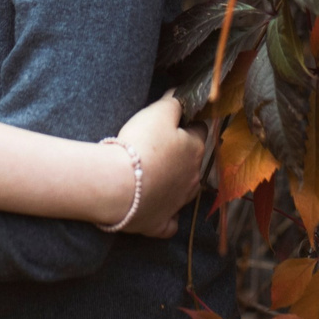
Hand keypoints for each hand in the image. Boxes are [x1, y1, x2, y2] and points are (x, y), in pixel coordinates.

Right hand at [108, 93, 205, 235]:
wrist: (118, 185)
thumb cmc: (140, 144)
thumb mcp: (157, 112)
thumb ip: (173, 102)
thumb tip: (181, 95)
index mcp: (194, 149)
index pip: (200, 130)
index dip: (188, 124)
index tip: (174, 121)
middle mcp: (192, 178)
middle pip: (193, 162)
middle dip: (182, 154)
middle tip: (158, 147)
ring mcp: (178, 203)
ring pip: (186, 191)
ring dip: (177, 183)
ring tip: (158, 176)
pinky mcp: (161, 223)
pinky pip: (170, 223)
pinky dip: (167, 216)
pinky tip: (160, 209)